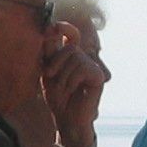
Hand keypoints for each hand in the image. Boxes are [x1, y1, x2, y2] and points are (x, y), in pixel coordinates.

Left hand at [40, 22, 105, 140]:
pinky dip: (71, 82)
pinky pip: (81, 69)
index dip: (64, 28)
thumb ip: (50, 51)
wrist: (67, 119)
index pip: (71, 34)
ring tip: (63, 90)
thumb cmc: (57, 97)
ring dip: (62, 76)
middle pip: (69, 48)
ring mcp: (92, 66)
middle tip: (51, 78)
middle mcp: (83, 58)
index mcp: (71, 56)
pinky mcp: (98, 76)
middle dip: (55, 63)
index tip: (51, 27)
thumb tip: (51, 26)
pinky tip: (73, 92)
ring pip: (74, 58)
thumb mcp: (48, 72)